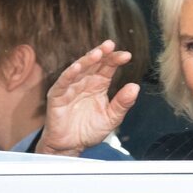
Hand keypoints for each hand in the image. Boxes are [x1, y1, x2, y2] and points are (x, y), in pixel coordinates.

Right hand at [35, 40, 139, 156]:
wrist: (71, 147)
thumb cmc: (89, 131)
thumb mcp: (111, 118)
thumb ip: (122, 103)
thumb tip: (135, 87)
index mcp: (98, 84)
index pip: (107, 67)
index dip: (115, 60)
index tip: (127, 55)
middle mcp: (84, 82)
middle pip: (93, 64)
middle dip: (102, 54)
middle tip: (110, 45)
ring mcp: (70, 87)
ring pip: (78, 69)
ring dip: (86, 61)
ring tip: (97, 53)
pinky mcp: (57, 96)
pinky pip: (62, 83)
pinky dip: (69, 75)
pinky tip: (77, 68)